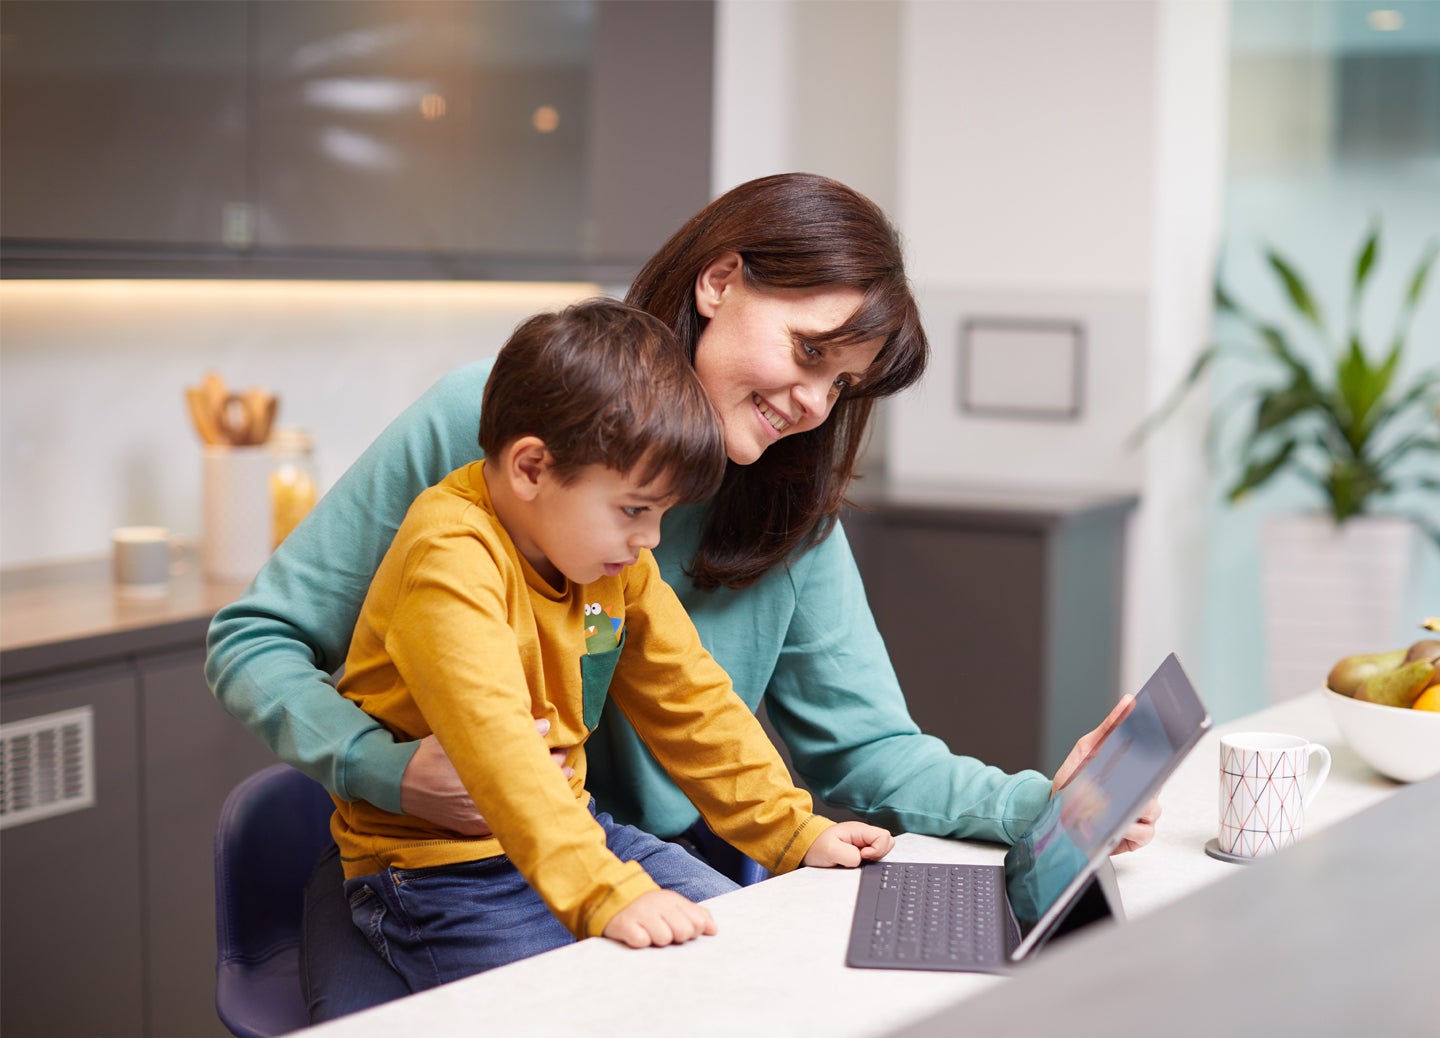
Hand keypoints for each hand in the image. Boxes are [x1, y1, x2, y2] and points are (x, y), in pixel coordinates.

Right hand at [399, 720, 570, 835]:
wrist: (398, 783)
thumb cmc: (429, 756)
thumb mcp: (460, 739)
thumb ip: (500, 732)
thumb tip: (542, 724)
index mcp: (480, 781)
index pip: (523, 771)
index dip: (548, 761)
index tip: (563, 750)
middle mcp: (481, 806)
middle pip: (525, 791)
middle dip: (548, 776)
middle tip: (567, 763)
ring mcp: (478, 821)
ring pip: (519, 808)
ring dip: (538, 793)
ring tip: (561, 778)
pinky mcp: (473, 829)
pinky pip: (505, 821)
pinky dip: (521, 809)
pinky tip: (534, 800)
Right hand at [602, 890, 716, 947]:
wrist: (611, 897)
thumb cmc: (648, 908)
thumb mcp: (673, 906)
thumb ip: (696, 914)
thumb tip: (714, 930)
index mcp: (674, 900)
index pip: (698, 922)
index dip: (692, 931)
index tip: (679, 929)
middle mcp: (659, 904)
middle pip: (684, 932)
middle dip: (676, 937)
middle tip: (663, 932)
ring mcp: (641, 913)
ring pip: (664, 938)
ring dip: (656, 941)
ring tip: (648, 933)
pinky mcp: (624, 924)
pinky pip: (641, 941)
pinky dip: (638, 942)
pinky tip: (634, 935)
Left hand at [801, 821, 894, 867]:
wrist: (808, 848)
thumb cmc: (817, 846)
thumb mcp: (830, 850)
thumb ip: (849, 855)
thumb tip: (861, 859)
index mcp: (859, 830)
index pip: (884, 836)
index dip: (877, 849)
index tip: (863, 855)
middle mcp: (864, 835)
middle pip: (888, 843)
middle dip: (878, 855)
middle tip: (861, 859)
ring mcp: (864, 843)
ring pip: (882, 850)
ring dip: (873, 859)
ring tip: (857, 861)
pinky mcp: (861, 851)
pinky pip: (874, 857)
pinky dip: (868, 863)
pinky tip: (856, 864)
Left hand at [1050, 694, 1161, 853]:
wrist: (1053, 809)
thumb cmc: (1075, 779)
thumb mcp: (1087, 747)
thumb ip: (1109, 726)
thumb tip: (1128, 701)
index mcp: (1137, 772)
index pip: (1161, 762)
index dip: (1169, 753)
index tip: (1173, 743)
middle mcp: (1144, 794)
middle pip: (1158, 787)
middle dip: (1147, 783)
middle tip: (1133, 779)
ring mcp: (1141, 817)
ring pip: (1152, 811)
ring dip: (1133, 807)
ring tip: (1115, 804)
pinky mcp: (1134, 837)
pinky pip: (1143, 834)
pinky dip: (1131, 829)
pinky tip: (1117, 824)